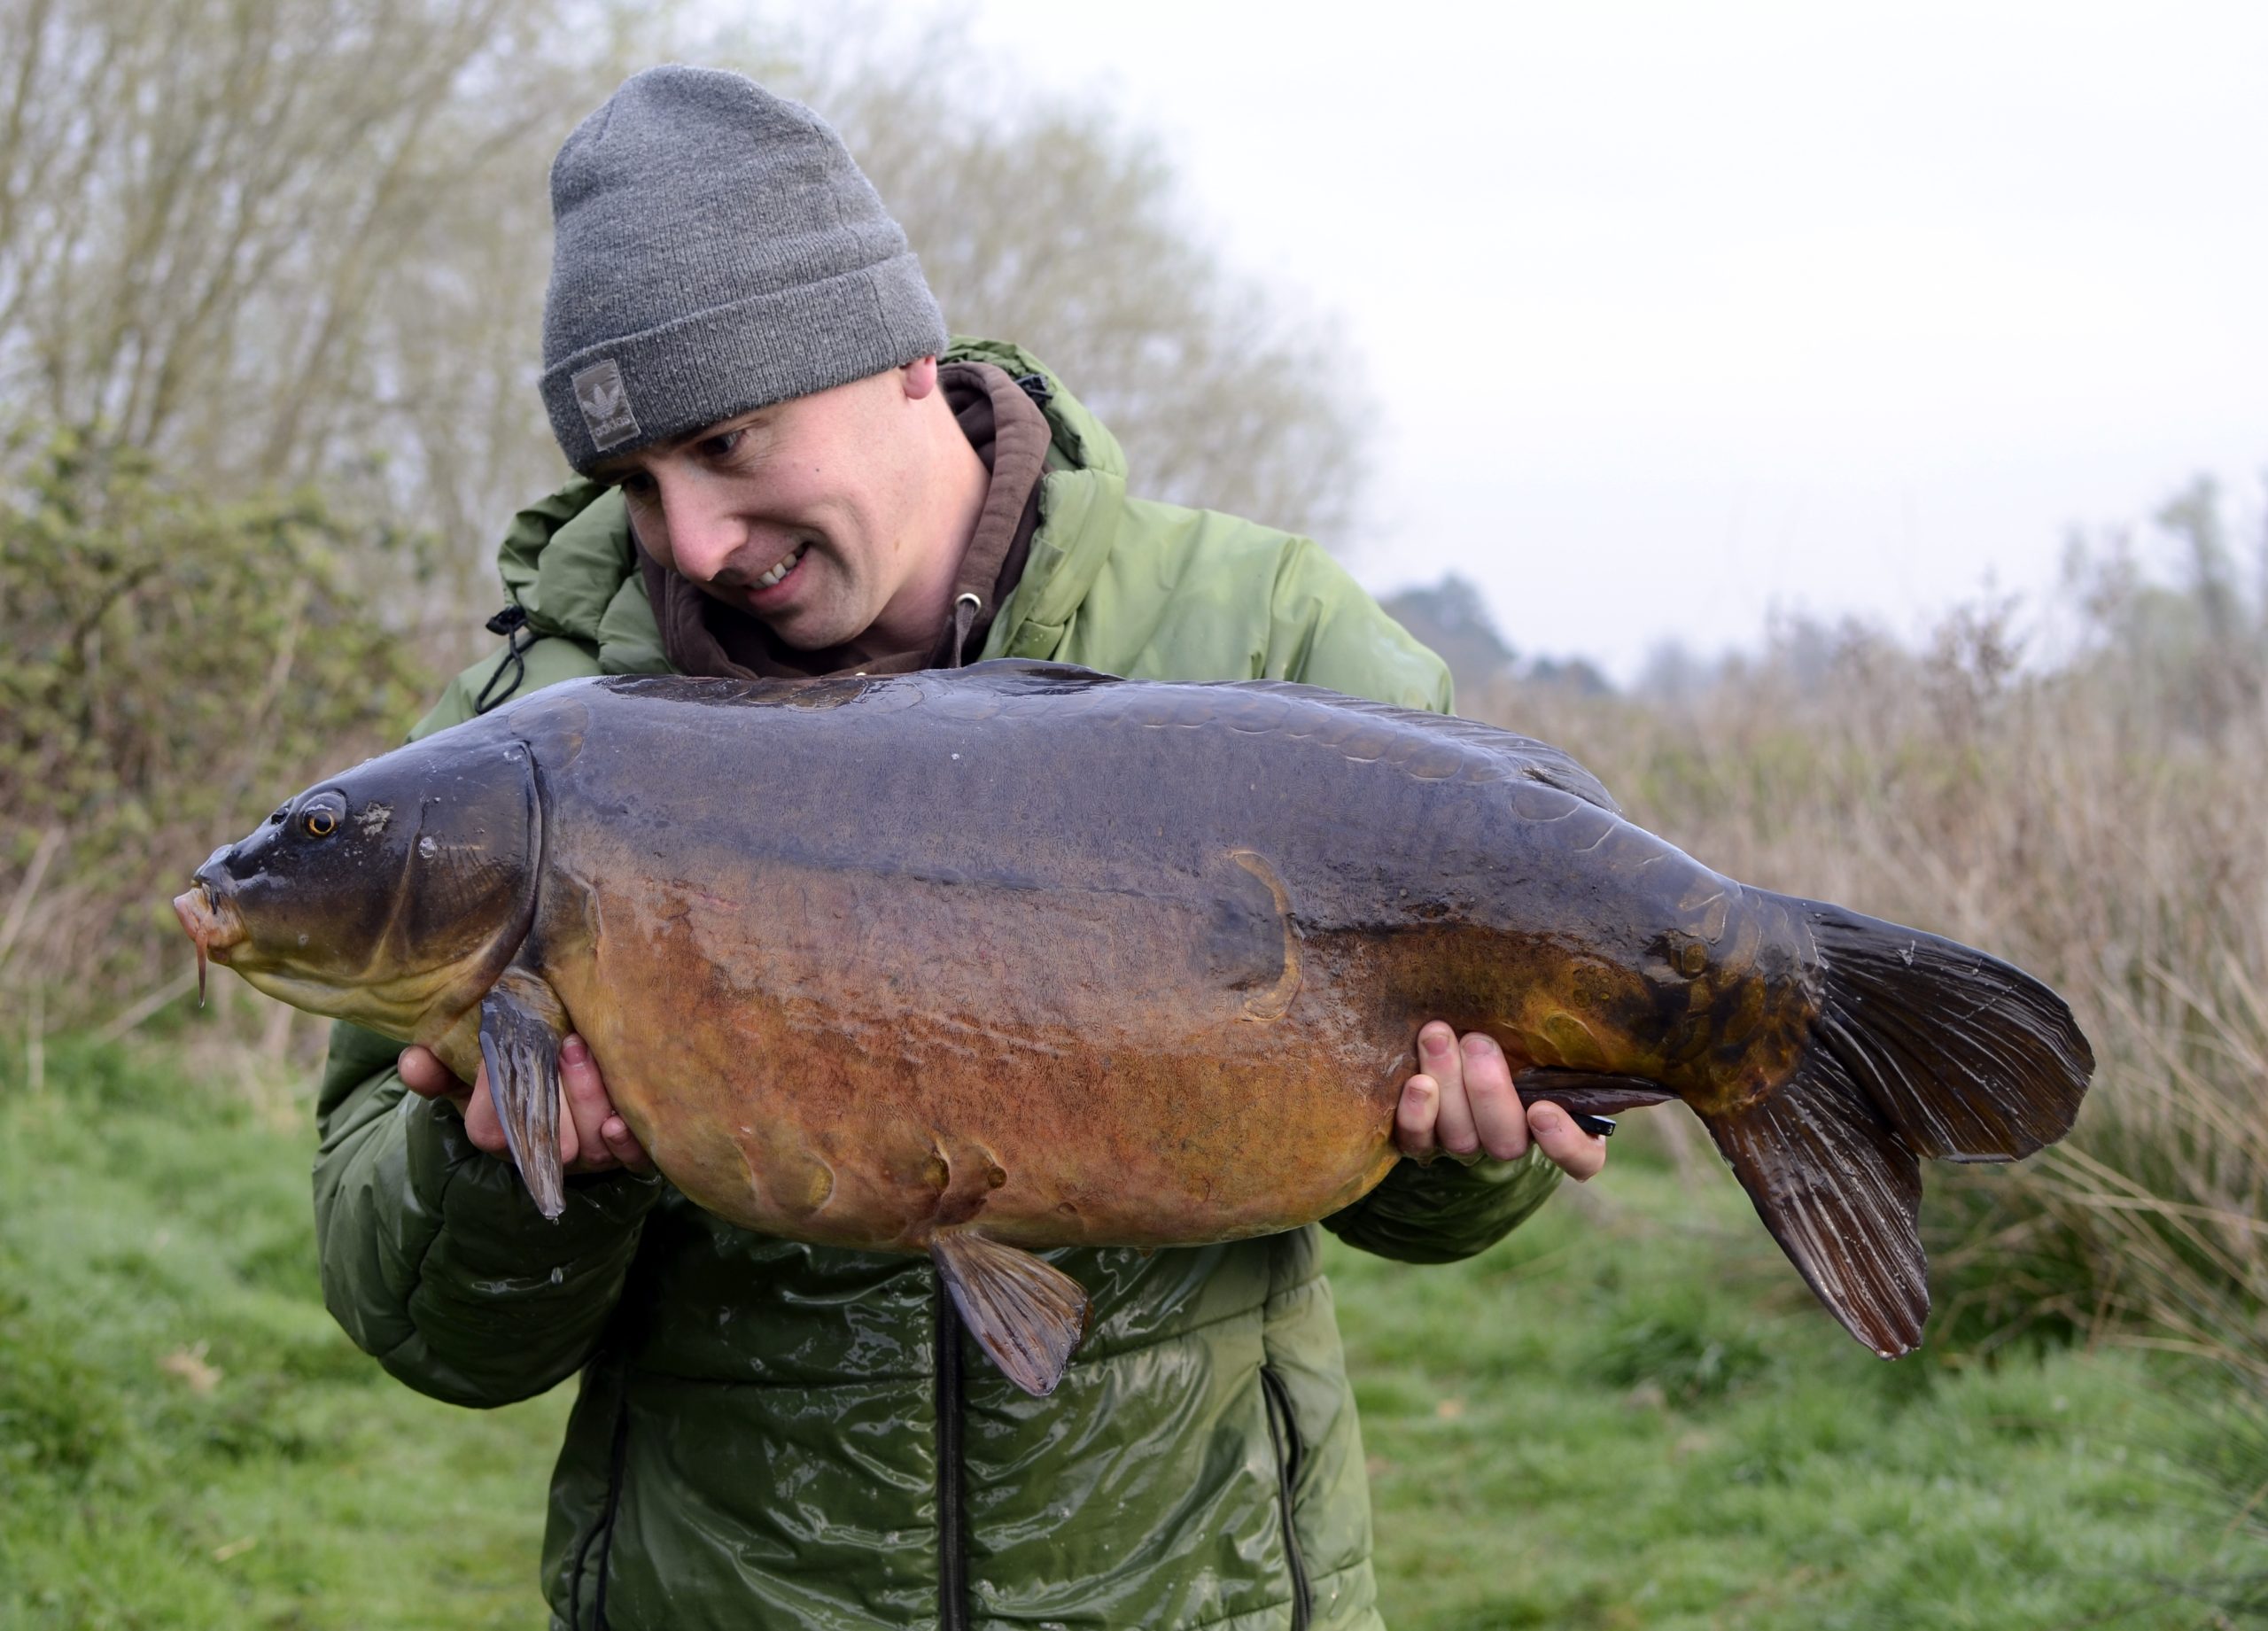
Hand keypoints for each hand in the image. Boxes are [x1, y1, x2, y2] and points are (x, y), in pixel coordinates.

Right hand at [398, 1036, 653, 1175]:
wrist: (563, 1077)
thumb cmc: (512, 1074)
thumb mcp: (469, 1070)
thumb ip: (438, 1067)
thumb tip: (413, 1061)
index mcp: (501, 1134)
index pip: (490, 1131)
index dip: (495, 1095)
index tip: (502, 1052)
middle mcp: (545, 1152)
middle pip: (548, 1143)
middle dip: (556, 1097)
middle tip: (563, 1043)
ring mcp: (587, 1156)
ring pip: (590, 1146)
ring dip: (590, 1099)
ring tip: (584, 1049)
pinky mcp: (625, 1152)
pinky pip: (631, 1161)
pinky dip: (626, 1144)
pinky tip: (620, 1120)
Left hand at [1395, 1022, 1607, 1180]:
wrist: (1453, 1041)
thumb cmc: (1511, 1033)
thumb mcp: (1539, 1034)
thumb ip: (1551, 1032)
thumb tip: (1566, 992)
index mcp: (1560, 1123)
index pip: (1581, 1158)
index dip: (1564, 1143)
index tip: (1542, 1111)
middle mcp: (1512, 1140)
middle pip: (1506, 1141)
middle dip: (1489, 1091)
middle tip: (1477, 1041)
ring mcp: (1467, 1145)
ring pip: (1460, 1138)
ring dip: (1448, 1086)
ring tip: (1437, 1037)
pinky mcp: (1424, 1143)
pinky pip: (1418, 1143)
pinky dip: (1416, 1115)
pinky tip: (1417, 1083)